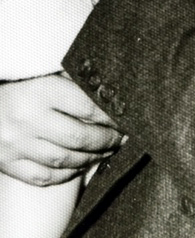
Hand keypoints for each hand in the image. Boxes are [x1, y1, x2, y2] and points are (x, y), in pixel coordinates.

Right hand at [0, 74, 122, 185]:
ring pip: (65, 160)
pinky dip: (67, 173)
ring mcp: (15, 144)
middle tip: (122, 138)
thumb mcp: (47, 73)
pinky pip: (44, 177)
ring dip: (92, 158)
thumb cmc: (21, 82)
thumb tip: (112, 92)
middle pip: (79, 137)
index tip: (127, 118)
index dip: (112, 116)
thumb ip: (75, 81)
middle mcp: (28, 118)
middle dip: (107, 140)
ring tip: (106, 152)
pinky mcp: (6, 162)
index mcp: (41, 90)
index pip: (88, 107)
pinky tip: (80, 165)